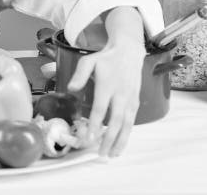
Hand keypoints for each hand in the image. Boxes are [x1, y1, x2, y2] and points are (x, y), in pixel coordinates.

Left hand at [67, 6, 144, 157]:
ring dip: (120, 140)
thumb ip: (79, 75)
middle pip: (116, 120)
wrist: (128, 52)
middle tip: (101, 153)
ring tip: (112, 154)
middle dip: (109, 138)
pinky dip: (127, 134)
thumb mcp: (89, 61)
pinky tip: (121, 143)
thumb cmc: (105, 59)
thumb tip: (70, 89)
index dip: (95, 124)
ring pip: (127, 124)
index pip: (101, 108)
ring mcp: (130, 99)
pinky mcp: (136, 102)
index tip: (90, 138)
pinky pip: (132, 121)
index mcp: (107, 85)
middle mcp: (121, 94)